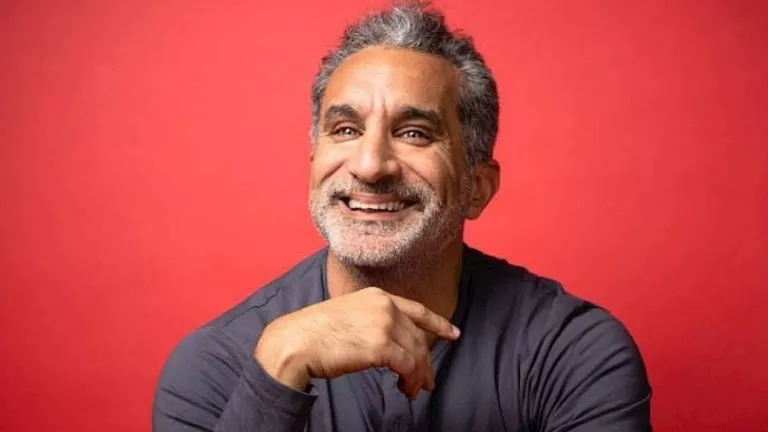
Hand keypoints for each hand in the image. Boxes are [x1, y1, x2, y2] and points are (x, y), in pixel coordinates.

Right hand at [254, 287, 459, 399]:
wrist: (295, 342)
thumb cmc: (313, 333)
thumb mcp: (348, 314)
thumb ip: (371, 320)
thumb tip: (390, 343)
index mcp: (377, 296)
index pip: (417, 309)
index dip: (438, 323)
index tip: (453, 334)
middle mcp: (384, 306)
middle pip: (418, 337)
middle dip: (426, 362)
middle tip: (428, 382)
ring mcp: (383, 324)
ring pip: (417, 353)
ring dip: (418, 376)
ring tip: (413, 391)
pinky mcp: (380, 346)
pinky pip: (408, 367)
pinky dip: (410, 382)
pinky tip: (405, 390)